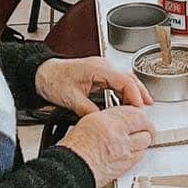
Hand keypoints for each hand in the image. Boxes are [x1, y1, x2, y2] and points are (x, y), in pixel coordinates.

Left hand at [36, 54, 150, 114]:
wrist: (41, 73)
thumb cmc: (52, 80)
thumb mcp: (70, 98)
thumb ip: (88, 110)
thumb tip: (102, 120)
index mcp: (97, 68)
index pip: (124, 80)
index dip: (134, 95)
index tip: (139, 108)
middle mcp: (102, 66)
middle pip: (129, 78)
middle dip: (140, 93)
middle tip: (146, 109)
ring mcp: (101, 69)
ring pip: (125, 79)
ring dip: (134, 92)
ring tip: (141, 107)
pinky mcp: (99, 74)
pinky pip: (117, 81)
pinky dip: (125, 91)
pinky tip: (126, 101)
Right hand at [55, 104, 154, 187]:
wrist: (71, 170)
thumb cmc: (74, 150)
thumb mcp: (87, 123)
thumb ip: (107, 118)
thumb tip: (119, 118)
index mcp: (106, 120)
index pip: (133, 112)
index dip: (138, 114)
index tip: (138, 116)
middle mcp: (117, 134)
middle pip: (144, 125)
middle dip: (146, 125)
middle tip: (145, 127)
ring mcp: (124, 150)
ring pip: (145, 141)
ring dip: (143, 140)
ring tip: (137, 140)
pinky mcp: (126, 165)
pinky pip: (140, 156)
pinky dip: (138, 153)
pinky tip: (131, 152)